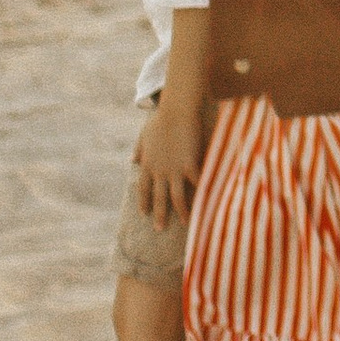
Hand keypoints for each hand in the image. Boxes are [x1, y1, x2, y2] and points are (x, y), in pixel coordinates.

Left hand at [133, 97, 205, 230]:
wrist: (176, 111)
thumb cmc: (161, 119)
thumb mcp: (144, 135)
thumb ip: (139, 149)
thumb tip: (132, 160)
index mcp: (147, 164)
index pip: (143, 188)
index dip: (144, 201)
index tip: (144, 213)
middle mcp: (159, 171)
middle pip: (159, 197)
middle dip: (160, 214)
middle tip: (159, 229)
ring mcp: (174, 169)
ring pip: (177, 197)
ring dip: (181, 212)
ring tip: (187, 223)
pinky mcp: (189, 164)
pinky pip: (196, 184)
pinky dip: (202, 195)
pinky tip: (207, 205)